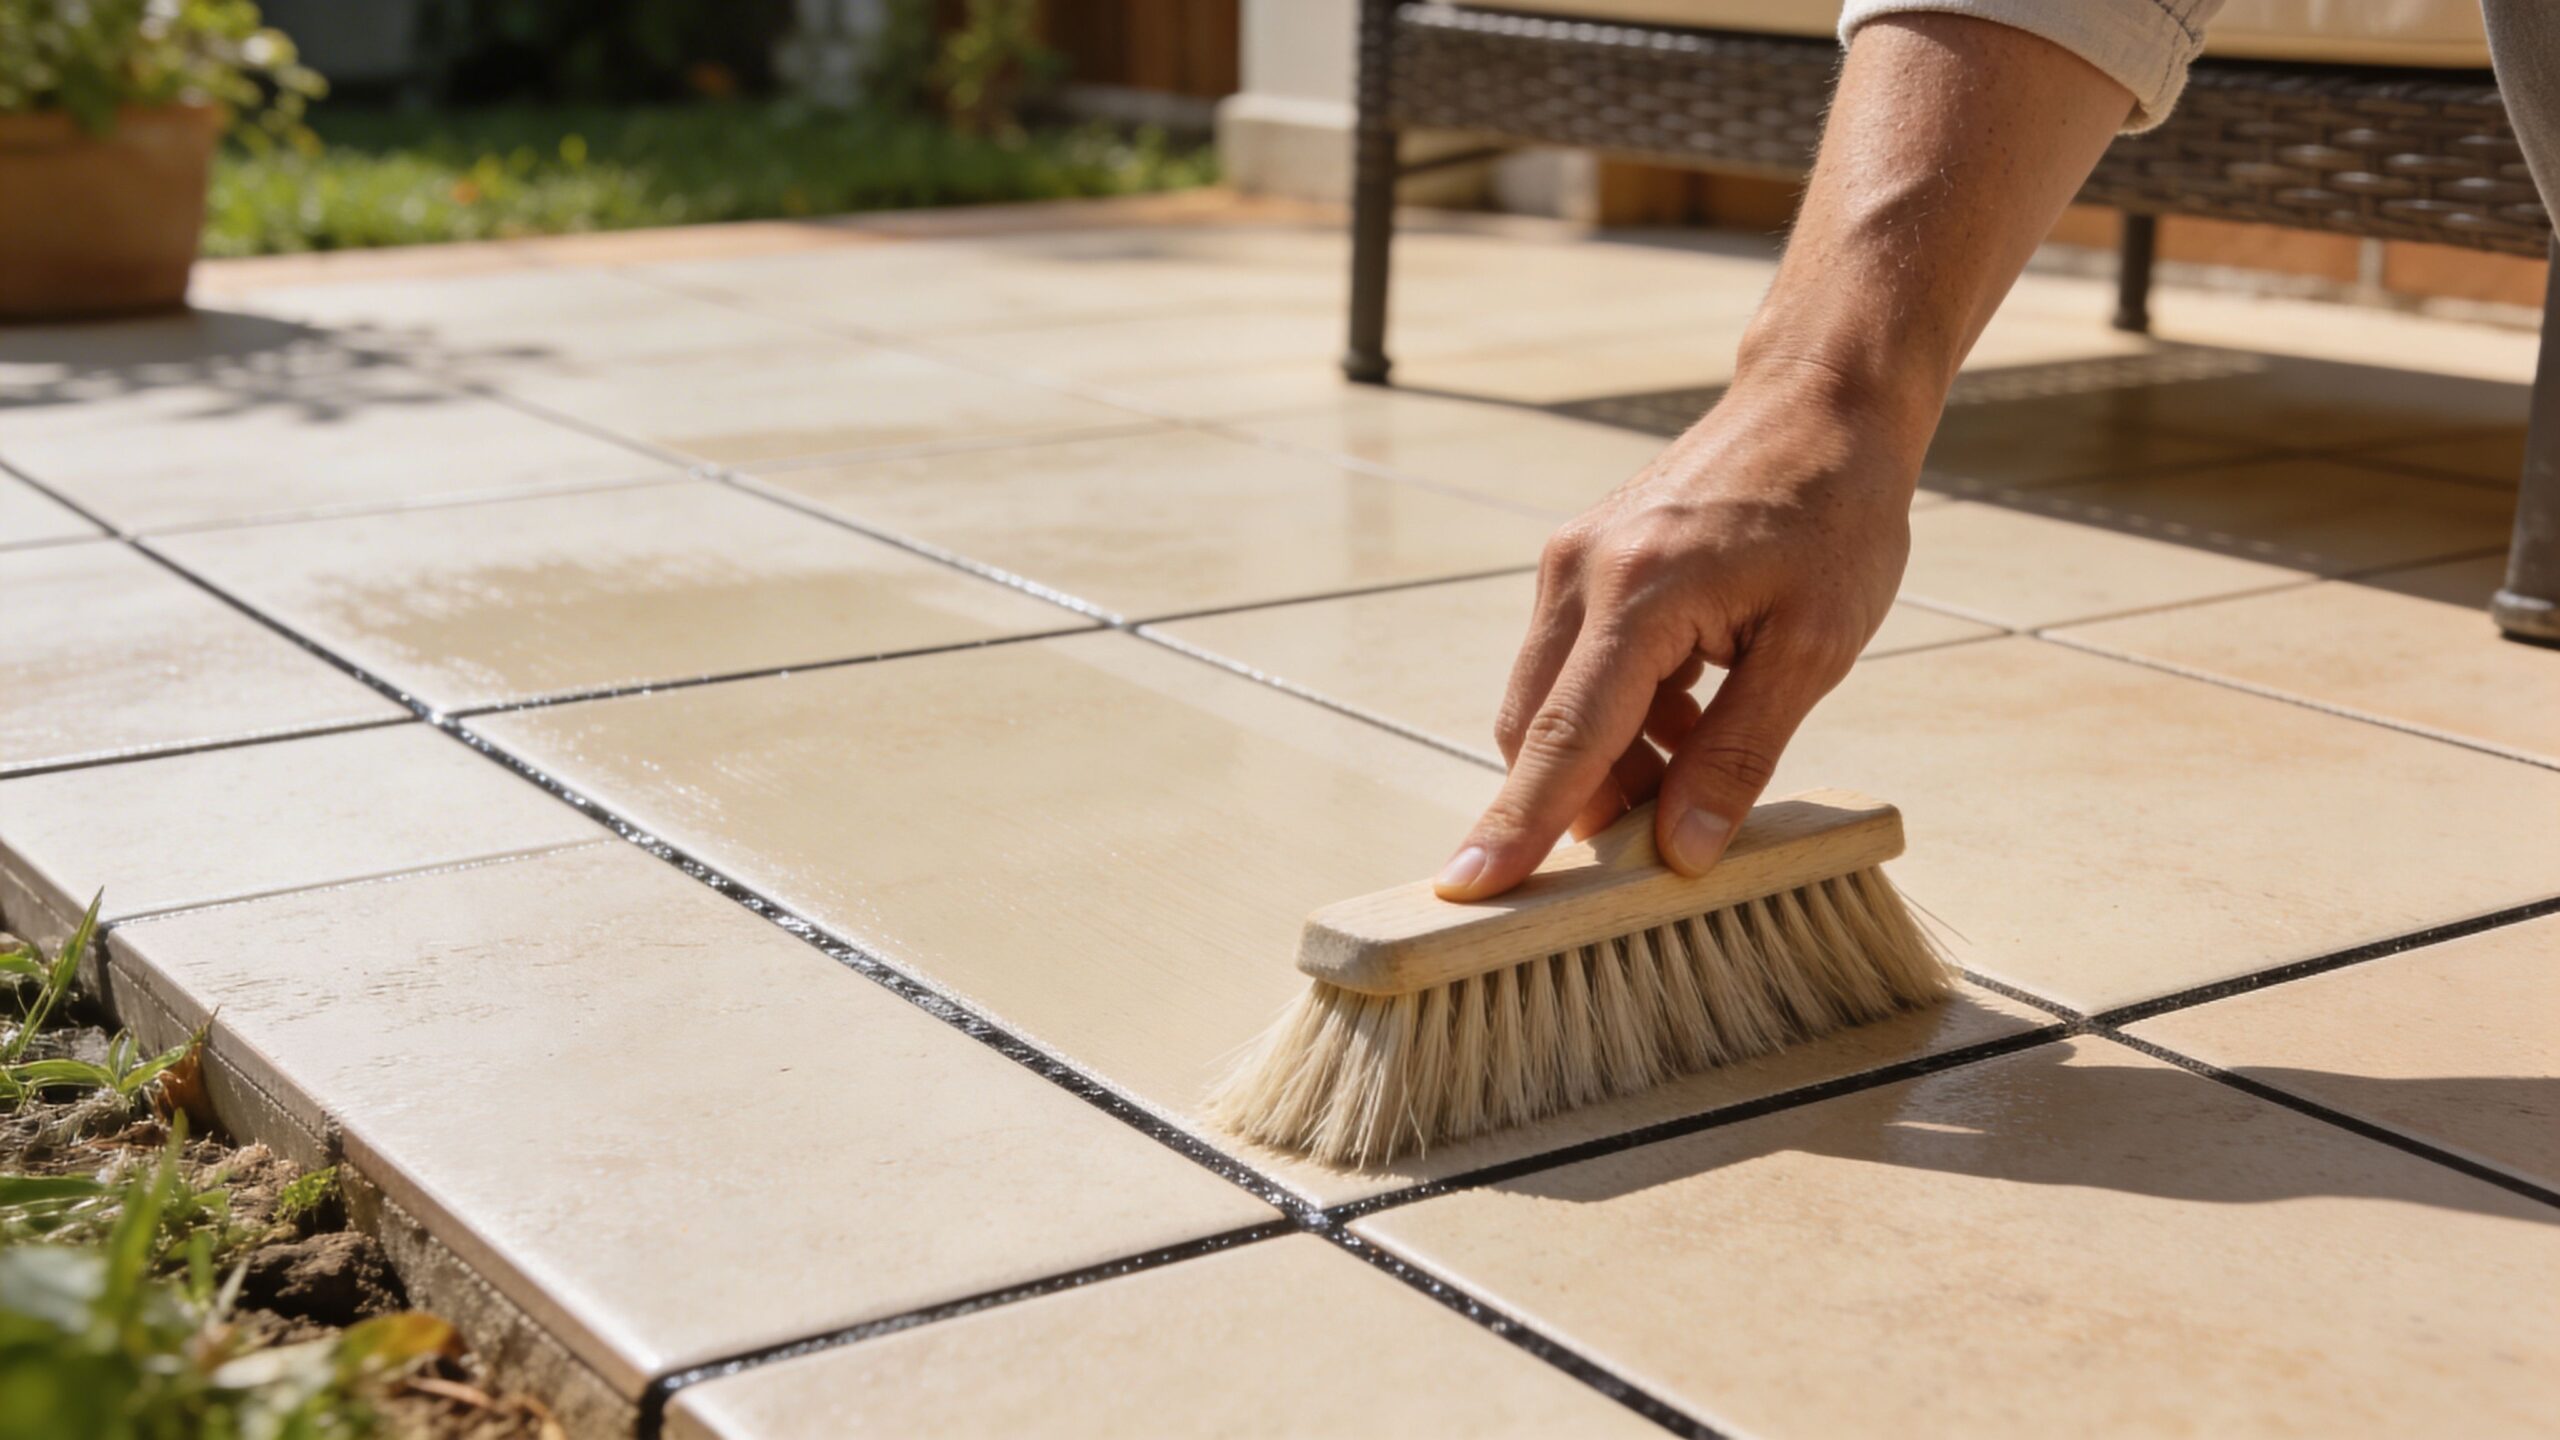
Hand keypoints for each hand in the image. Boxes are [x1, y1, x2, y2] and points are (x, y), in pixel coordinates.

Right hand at [1434, 372, 1926, 899]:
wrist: (1819, 403)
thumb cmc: (1833, 515)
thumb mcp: (1813, 648)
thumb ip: (1740, 754)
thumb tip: (1685, 851)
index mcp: (1638, 593)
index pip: (1563, 738)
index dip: (1518, 824)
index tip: (1467, 889)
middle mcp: (1580, 573)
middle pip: (1537, 729)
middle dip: (1578, 802)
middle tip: (1648, 850)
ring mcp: (1571, 563)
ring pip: (1551, 703)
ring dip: (1608, 759)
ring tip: (1700, 759)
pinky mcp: (1581, 562)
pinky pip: (1573, 667)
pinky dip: (1616, 715)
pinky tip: (1691, 714)